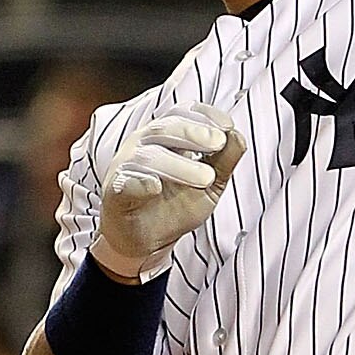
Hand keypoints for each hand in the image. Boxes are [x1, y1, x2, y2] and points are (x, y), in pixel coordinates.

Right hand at [92, 106, 244, 278]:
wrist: (148, 239)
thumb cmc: (176, 204)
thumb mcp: (210, 185)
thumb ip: (224, 161)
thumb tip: (238, 136)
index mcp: (164, 137)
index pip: (181, 114)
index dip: (204, 116)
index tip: (227, 126)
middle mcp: (142, 145)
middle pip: (165, 128)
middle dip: (193, 133)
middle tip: (218, 142)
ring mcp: (126, 168)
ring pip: (148, 155)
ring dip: (179, 164)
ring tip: (205, 178)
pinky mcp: (116, 194)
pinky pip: (125, 183)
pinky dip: (140, 183)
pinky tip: (155, 186)